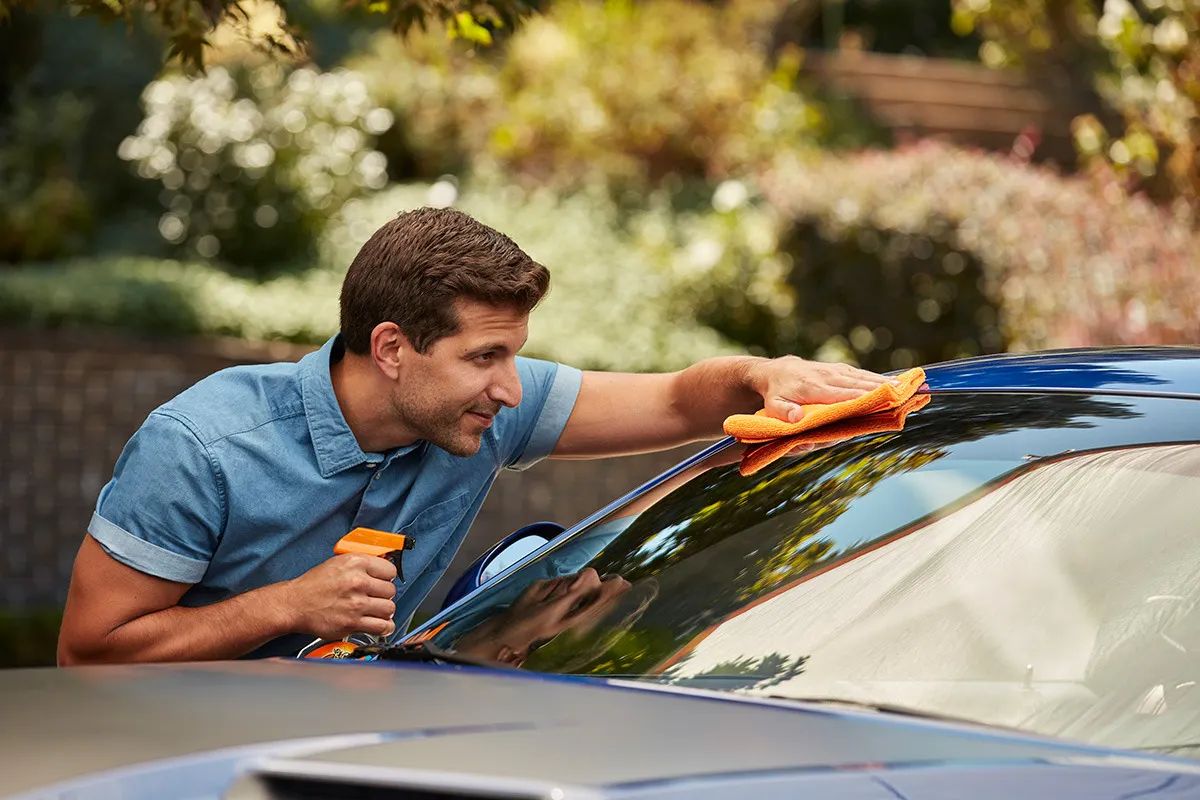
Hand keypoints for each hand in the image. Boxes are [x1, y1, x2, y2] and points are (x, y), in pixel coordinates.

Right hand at [284, 553, 397, 639]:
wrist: (295, 604)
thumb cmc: (314, 584)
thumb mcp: (338, 563)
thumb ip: (362, 565)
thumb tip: (383, 570)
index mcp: (356, 563)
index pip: (390, 570)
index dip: (387, 577)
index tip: (382, 582)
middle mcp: (358, 581)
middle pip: (390, 590)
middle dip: (384, 595)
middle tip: (374, 597)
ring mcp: (356, 603)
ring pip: (389, 608)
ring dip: (384, 611)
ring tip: (375, 610)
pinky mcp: (352, 622)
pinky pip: (382, 626)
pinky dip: (385, 627)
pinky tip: (380, 624)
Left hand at [750, 356, 895, 422]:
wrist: (776, 371)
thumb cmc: (776, 394)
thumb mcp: (773, 405)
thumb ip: (783, 413)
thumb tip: (797, 418)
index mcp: (814, 387)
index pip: (842, 393)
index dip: (862, 397)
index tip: (882, 399)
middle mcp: (828, 376)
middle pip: (858, 383)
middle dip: (881, 388)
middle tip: (905, 393)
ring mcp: (835, 371)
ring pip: (863, 376)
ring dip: (885, 382)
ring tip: (907, 387)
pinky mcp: (839, 369)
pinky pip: (861, 374)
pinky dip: (878, 378)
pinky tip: (894, 382)